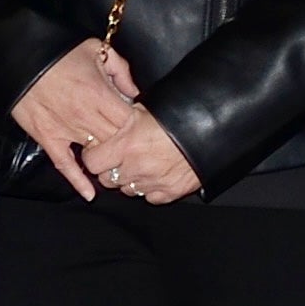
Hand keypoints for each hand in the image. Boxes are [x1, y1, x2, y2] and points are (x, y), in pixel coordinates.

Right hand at [12, 42, 150, 200]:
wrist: (19, 57)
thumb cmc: (59, 52)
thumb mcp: (96, 50)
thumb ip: (121, 71)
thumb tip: (136, 93)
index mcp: (100, 95)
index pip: (130, 122)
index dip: (140, 127)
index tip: (145, 128)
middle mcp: (85, 117)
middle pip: (116, 143)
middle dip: (128, 147)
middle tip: (136, 151)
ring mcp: (66, 130)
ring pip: (95, 156)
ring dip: (108, 163)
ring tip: (120, 170)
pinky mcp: (48, 138)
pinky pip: (64, 165)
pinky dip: (77, 180)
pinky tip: (90, 194)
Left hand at [80, 106, 202, 204]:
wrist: (213, 129)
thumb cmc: (179, 115)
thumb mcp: (144, 108)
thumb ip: (122, 119)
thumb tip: (107, 120)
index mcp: (126, 145)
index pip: (91, 161)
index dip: (94, 154)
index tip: (100, 149)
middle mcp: (136, 168)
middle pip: (106, 179)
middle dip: (109, 168)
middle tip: (119, 156)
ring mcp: (153, 183)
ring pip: (126, 190)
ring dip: (129, 179)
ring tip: (140, 164)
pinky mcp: (170, 192)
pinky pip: (150, 197)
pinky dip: (150, 188)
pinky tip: (156, 174)